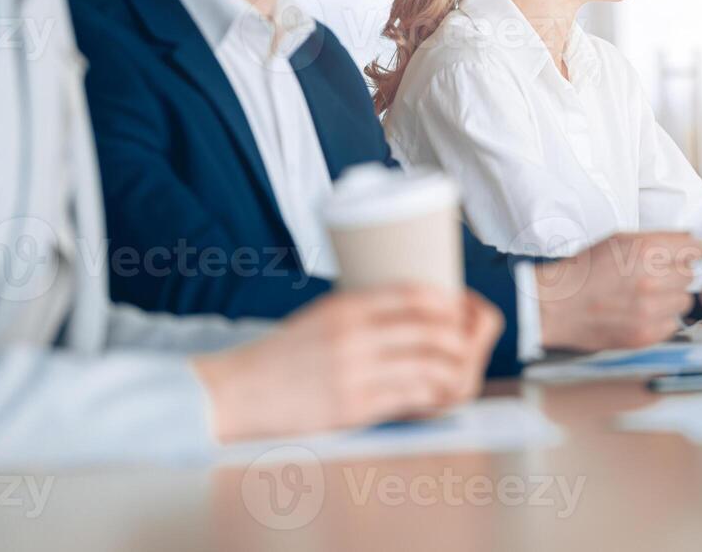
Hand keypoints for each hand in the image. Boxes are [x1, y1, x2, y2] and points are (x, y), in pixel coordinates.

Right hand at [193, 285, 501, 442]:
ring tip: (458, 372)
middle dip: (460, 338)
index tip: (459, 307)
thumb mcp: (321, 316)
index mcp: (345, 306)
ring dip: (453, 370)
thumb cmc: (283, 354)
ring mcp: (354, 373)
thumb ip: (364, 314)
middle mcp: (353, 335)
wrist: (235, 391)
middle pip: (430, 331)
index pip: (413, 294)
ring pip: (428, 367)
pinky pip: (410, 399)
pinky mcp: (352, 408)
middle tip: (466, 344)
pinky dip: (433, 397)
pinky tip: (439, 396)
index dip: (448, 301)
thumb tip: (416, 316)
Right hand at [537, 232, 701, 352]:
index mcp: (645, 250)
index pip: (693, 248)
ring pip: (684, 300)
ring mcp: (650, 309)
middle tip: (653, 277)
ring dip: (670, 298)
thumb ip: (655, 240)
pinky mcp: (646, 334)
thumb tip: (689, 243)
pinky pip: (673, 324)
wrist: (557, 306)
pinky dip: (662, 319)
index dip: (694, 250)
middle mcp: (652, 279)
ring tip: (646, 297)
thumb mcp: (618, 240)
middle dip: (675, 274)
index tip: (694, 254)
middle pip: (689, 275)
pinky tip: (642, 313)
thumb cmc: (583, 272)